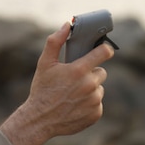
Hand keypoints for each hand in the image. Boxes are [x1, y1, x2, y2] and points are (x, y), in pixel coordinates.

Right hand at [0, 22, 114, 144]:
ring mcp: (94, 101)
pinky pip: (98, 104)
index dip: (105, 49)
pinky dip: (89, 104)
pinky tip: (76, 105)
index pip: (104, 52)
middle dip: (91, 72)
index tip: (105, 49)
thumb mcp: (45, 63)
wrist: (39, 119)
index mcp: (79, 70)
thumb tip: (67, 25)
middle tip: (75, 78)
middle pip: (101, 72)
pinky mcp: (95, 114)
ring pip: (99, 88)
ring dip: (90, 89)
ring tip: (73, 93)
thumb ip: (55, 41)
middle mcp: (90, 85)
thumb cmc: (42, 89)